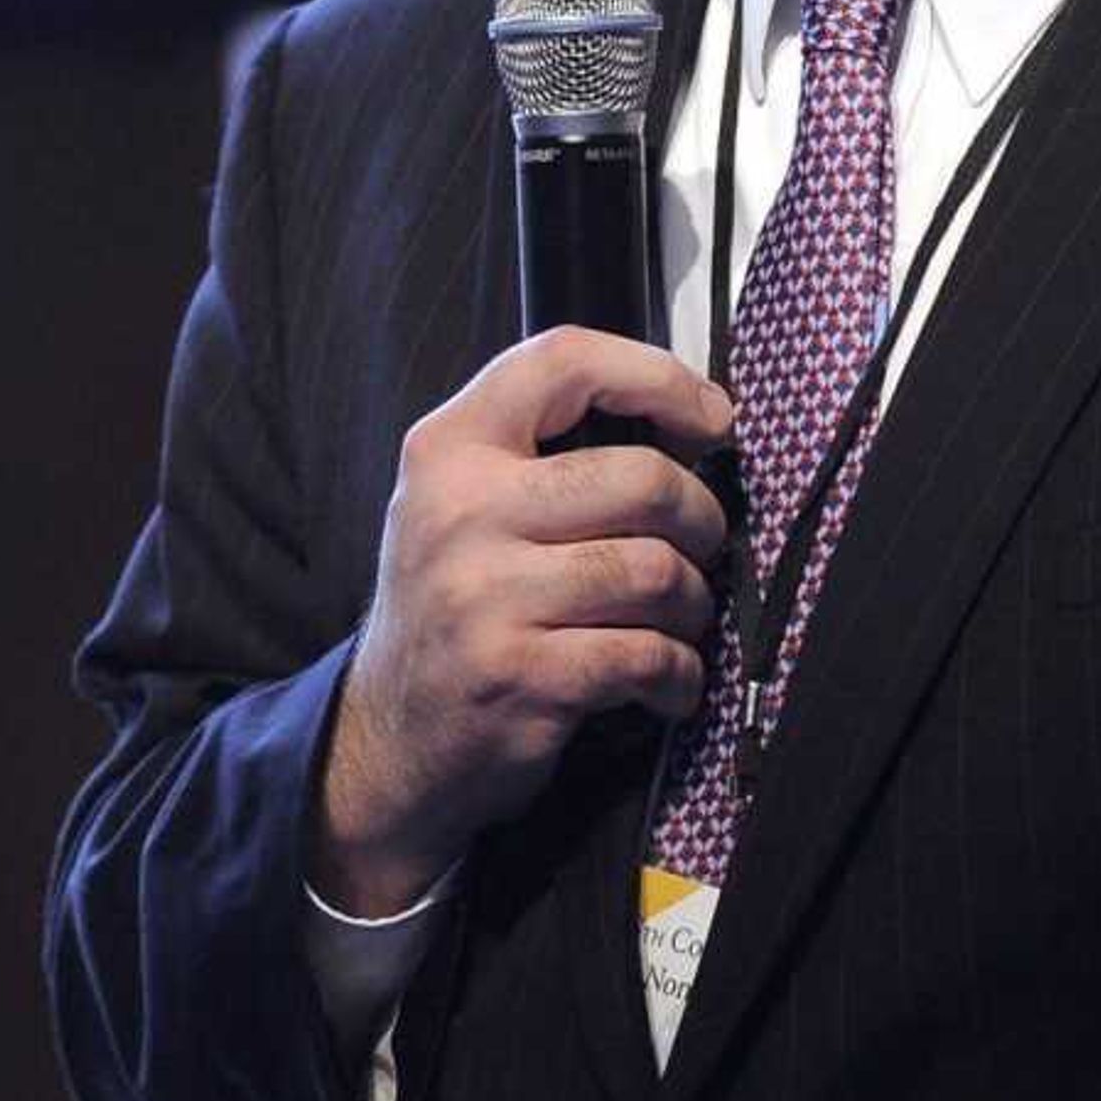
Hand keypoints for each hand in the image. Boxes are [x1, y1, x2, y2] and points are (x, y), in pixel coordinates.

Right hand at [314, 329, 732, 916]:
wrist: (388, 738)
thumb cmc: (452, 609)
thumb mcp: (457, 504)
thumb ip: (541, 453)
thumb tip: (685, 424)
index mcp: (448, 451)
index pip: (562, 362)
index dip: (657, 377)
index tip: (711, 417)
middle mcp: (459, 512)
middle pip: (641, 478)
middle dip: (699, 518)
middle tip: (700, 544)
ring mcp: (486, 596)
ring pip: (655, 570)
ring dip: (692, 603)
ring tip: (678, 620)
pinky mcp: (519, 676)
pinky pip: (648, 655)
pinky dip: (679, 674)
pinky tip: (666, 682)